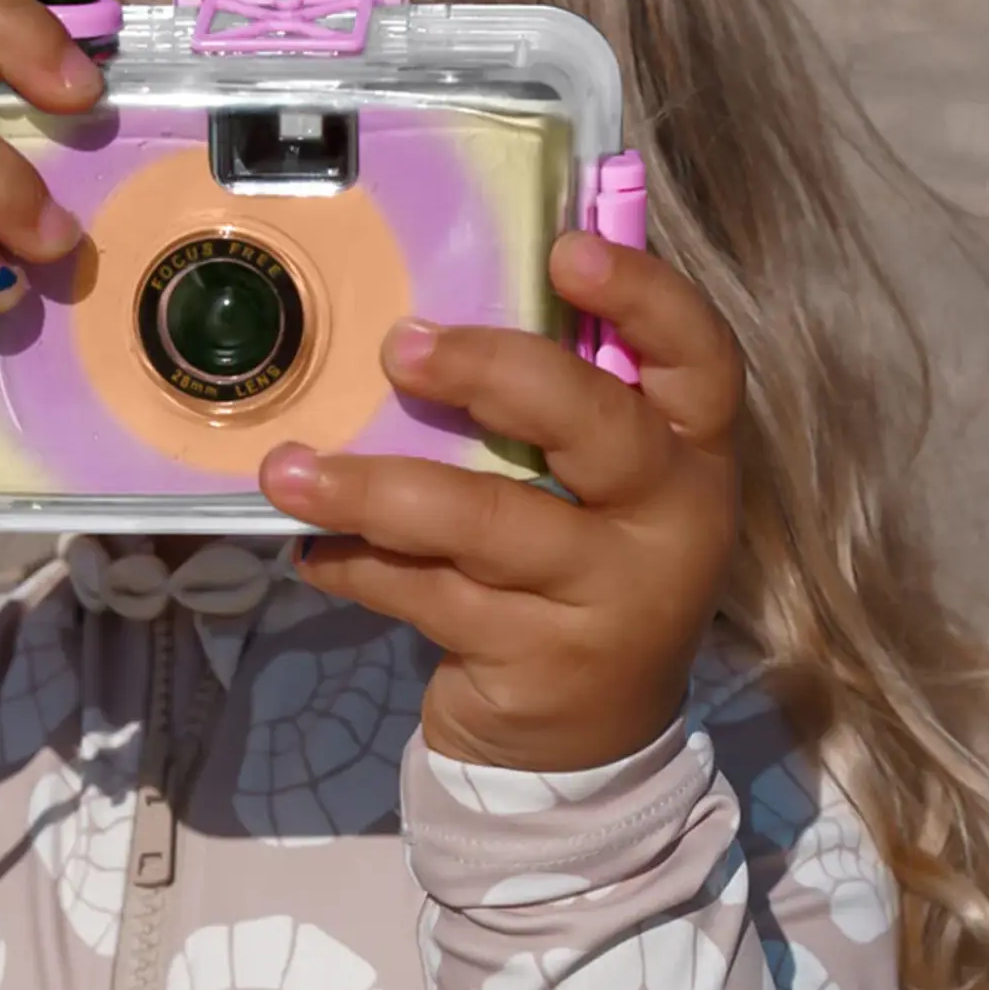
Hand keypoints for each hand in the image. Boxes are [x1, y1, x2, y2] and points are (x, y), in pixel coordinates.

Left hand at [258, 232, 742, 772]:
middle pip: (597, 428)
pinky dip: (357, 565)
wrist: (590, 740)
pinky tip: (310, 546)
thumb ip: (551, 408)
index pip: (701, 357)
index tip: (564, 248)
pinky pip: (428, 596)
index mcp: (692, 452)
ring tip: (287, 470)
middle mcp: (670, 521)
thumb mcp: (598, 489)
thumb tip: (432, 308)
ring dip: (375, 490)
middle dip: (494, 375)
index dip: (644, 295)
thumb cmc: (579, 565)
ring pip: (487, 526)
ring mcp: (608, 599)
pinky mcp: (538, 662)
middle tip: (401, 347)